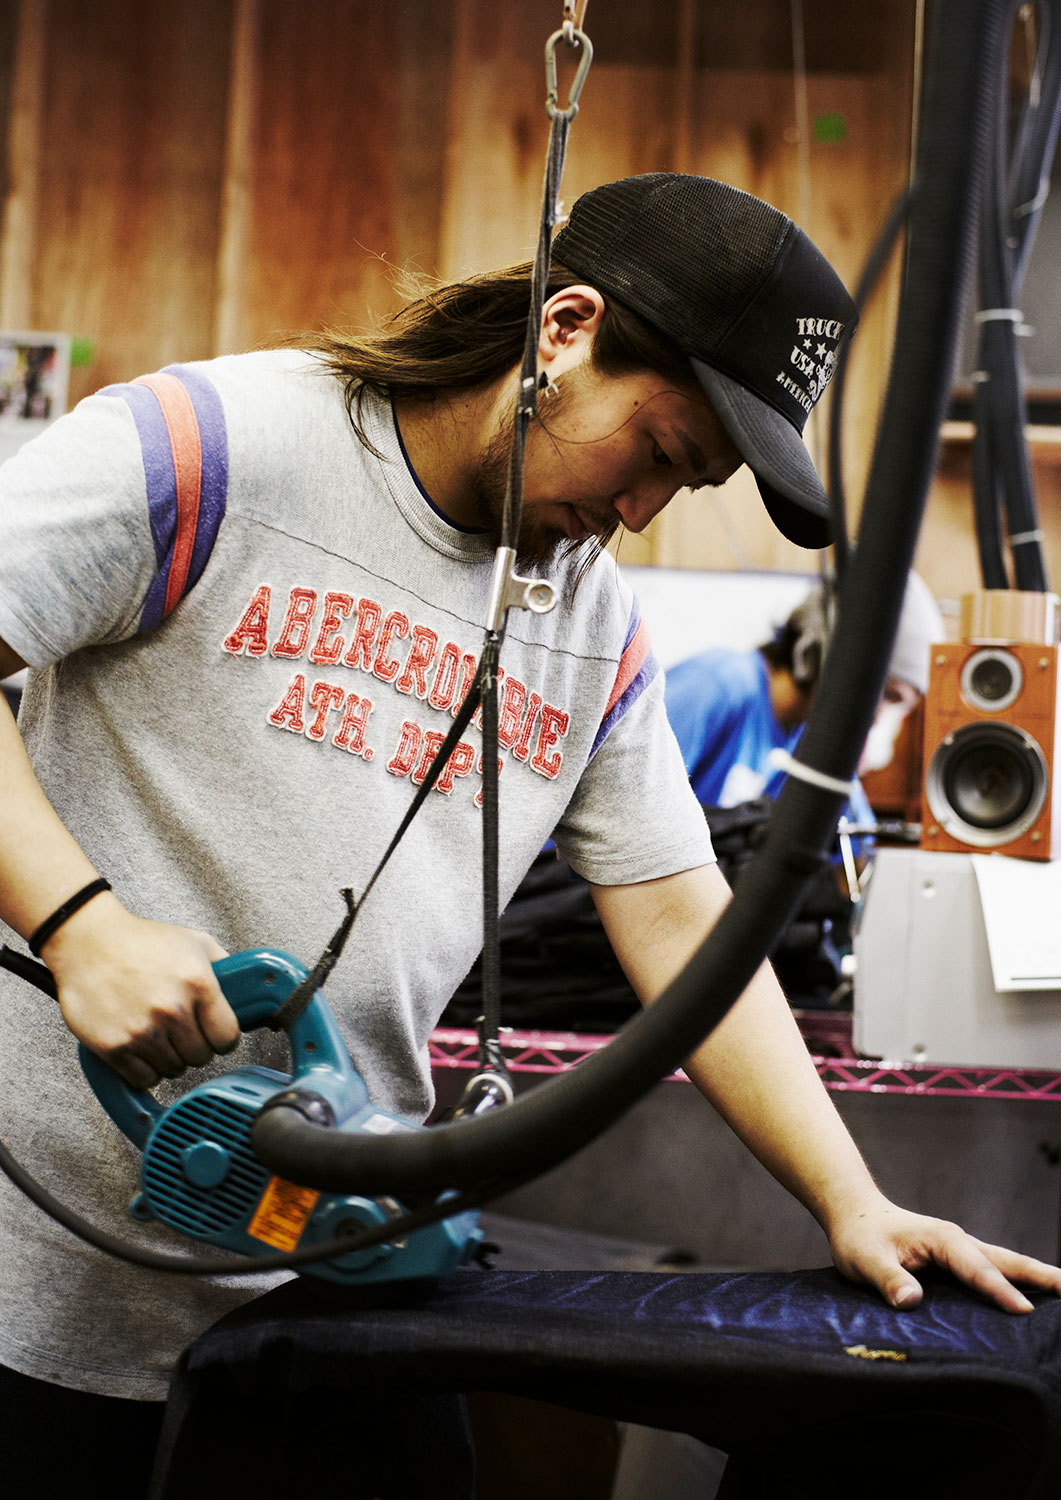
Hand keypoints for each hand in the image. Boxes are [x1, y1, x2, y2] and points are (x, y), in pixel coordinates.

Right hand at [41, 894, 239, 1088]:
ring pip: (174, 1070)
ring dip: (170, 1058)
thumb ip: (224, 966)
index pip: (228, 1038)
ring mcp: (142, 1031)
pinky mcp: (114, 1047)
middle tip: (182, 1032)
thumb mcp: (194, 942)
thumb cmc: (141, 941)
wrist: (88, 942)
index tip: (215, 1035)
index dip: (223, 1039)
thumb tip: (248, 987)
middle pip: (201, 1057)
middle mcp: (172, 1010)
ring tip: (159, 1035)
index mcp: (199, 984)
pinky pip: (144, 1079)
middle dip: (195, 1047)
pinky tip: (142, 1049)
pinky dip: (145, 1070)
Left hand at [828, 1196, 1060, 1313]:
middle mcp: (959, 1241)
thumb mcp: (864, 1258)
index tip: (1025, 1312)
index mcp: (942, 1240)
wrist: (854, 1212)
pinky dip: (1016, 1282)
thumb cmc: (859, 1235)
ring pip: (1006, 1264)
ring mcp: (961, 1250)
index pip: (977, 1270)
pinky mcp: (958, 1260)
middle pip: (1008, 1261)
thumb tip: (910, 1300)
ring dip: (1036, 1278)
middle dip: (1042, 1276)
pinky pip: (993, 1271)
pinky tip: (1030, 1300)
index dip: (1000, 1291)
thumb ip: (887, 1279)